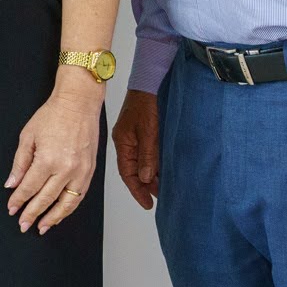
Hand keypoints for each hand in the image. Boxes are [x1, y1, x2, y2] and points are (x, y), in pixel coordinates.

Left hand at [6, 70, 103, 232]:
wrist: (78, 104)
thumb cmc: (52, 115)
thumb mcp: (28, 136)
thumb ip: (20, 163)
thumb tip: (12, 184)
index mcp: (48, 160)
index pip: (29, 188)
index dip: (19, 200)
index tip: (12, 209)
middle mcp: (66, 170)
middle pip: (46, 199)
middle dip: (32, 214)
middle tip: (23, 225)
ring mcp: (81, 172)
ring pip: (66, 204)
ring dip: (53, 218)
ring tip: (41, 227)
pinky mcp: (90, 172)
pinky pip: (79, 197)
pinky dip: (69, 208)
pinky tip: (60, 214)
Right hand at [112, 88, 159, 209]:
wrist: (148, 83)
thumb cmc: (146, 104)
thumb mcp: (148, 132)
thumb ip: (147, 155)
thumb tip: (146, 178)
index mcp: (123, 143)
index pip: (127, 173)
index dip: (137, 190)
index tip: (147, 204)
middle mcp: (126, 143)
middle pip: (134, 170)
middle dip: (146, 185)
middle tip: (160, 197)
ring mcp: (133, 138)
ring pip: (141, 163)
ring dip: (151, 176)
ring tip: (164, 187)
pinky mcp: (142, 133)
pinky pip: (146, 154)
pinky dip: (153, 165)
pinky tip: (162, 170)